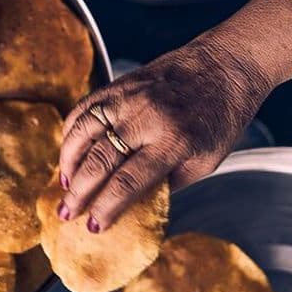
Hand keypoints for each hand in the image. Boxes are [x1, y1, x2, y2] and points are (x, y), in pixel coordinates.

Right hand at [57, 38, 275, 231]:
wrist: (226, 64)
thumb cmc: (221, 118)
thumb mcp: (205, 161)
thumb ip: (167, 182)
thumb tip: (131, 203)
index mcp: (174, 141)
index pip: (128, 182)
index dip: (106, 207)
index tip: (93, 226)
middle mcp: (146, 117)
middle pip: (100, 160)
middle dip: (78, 192)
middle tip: (65, 213)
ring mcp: (129, 97)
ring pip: (83, 131)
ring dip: (68, 162)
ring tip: (65, 184)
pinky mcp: (120, 84)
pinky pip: (84, 108)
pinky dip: (71, 131)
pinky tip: (69, 151)